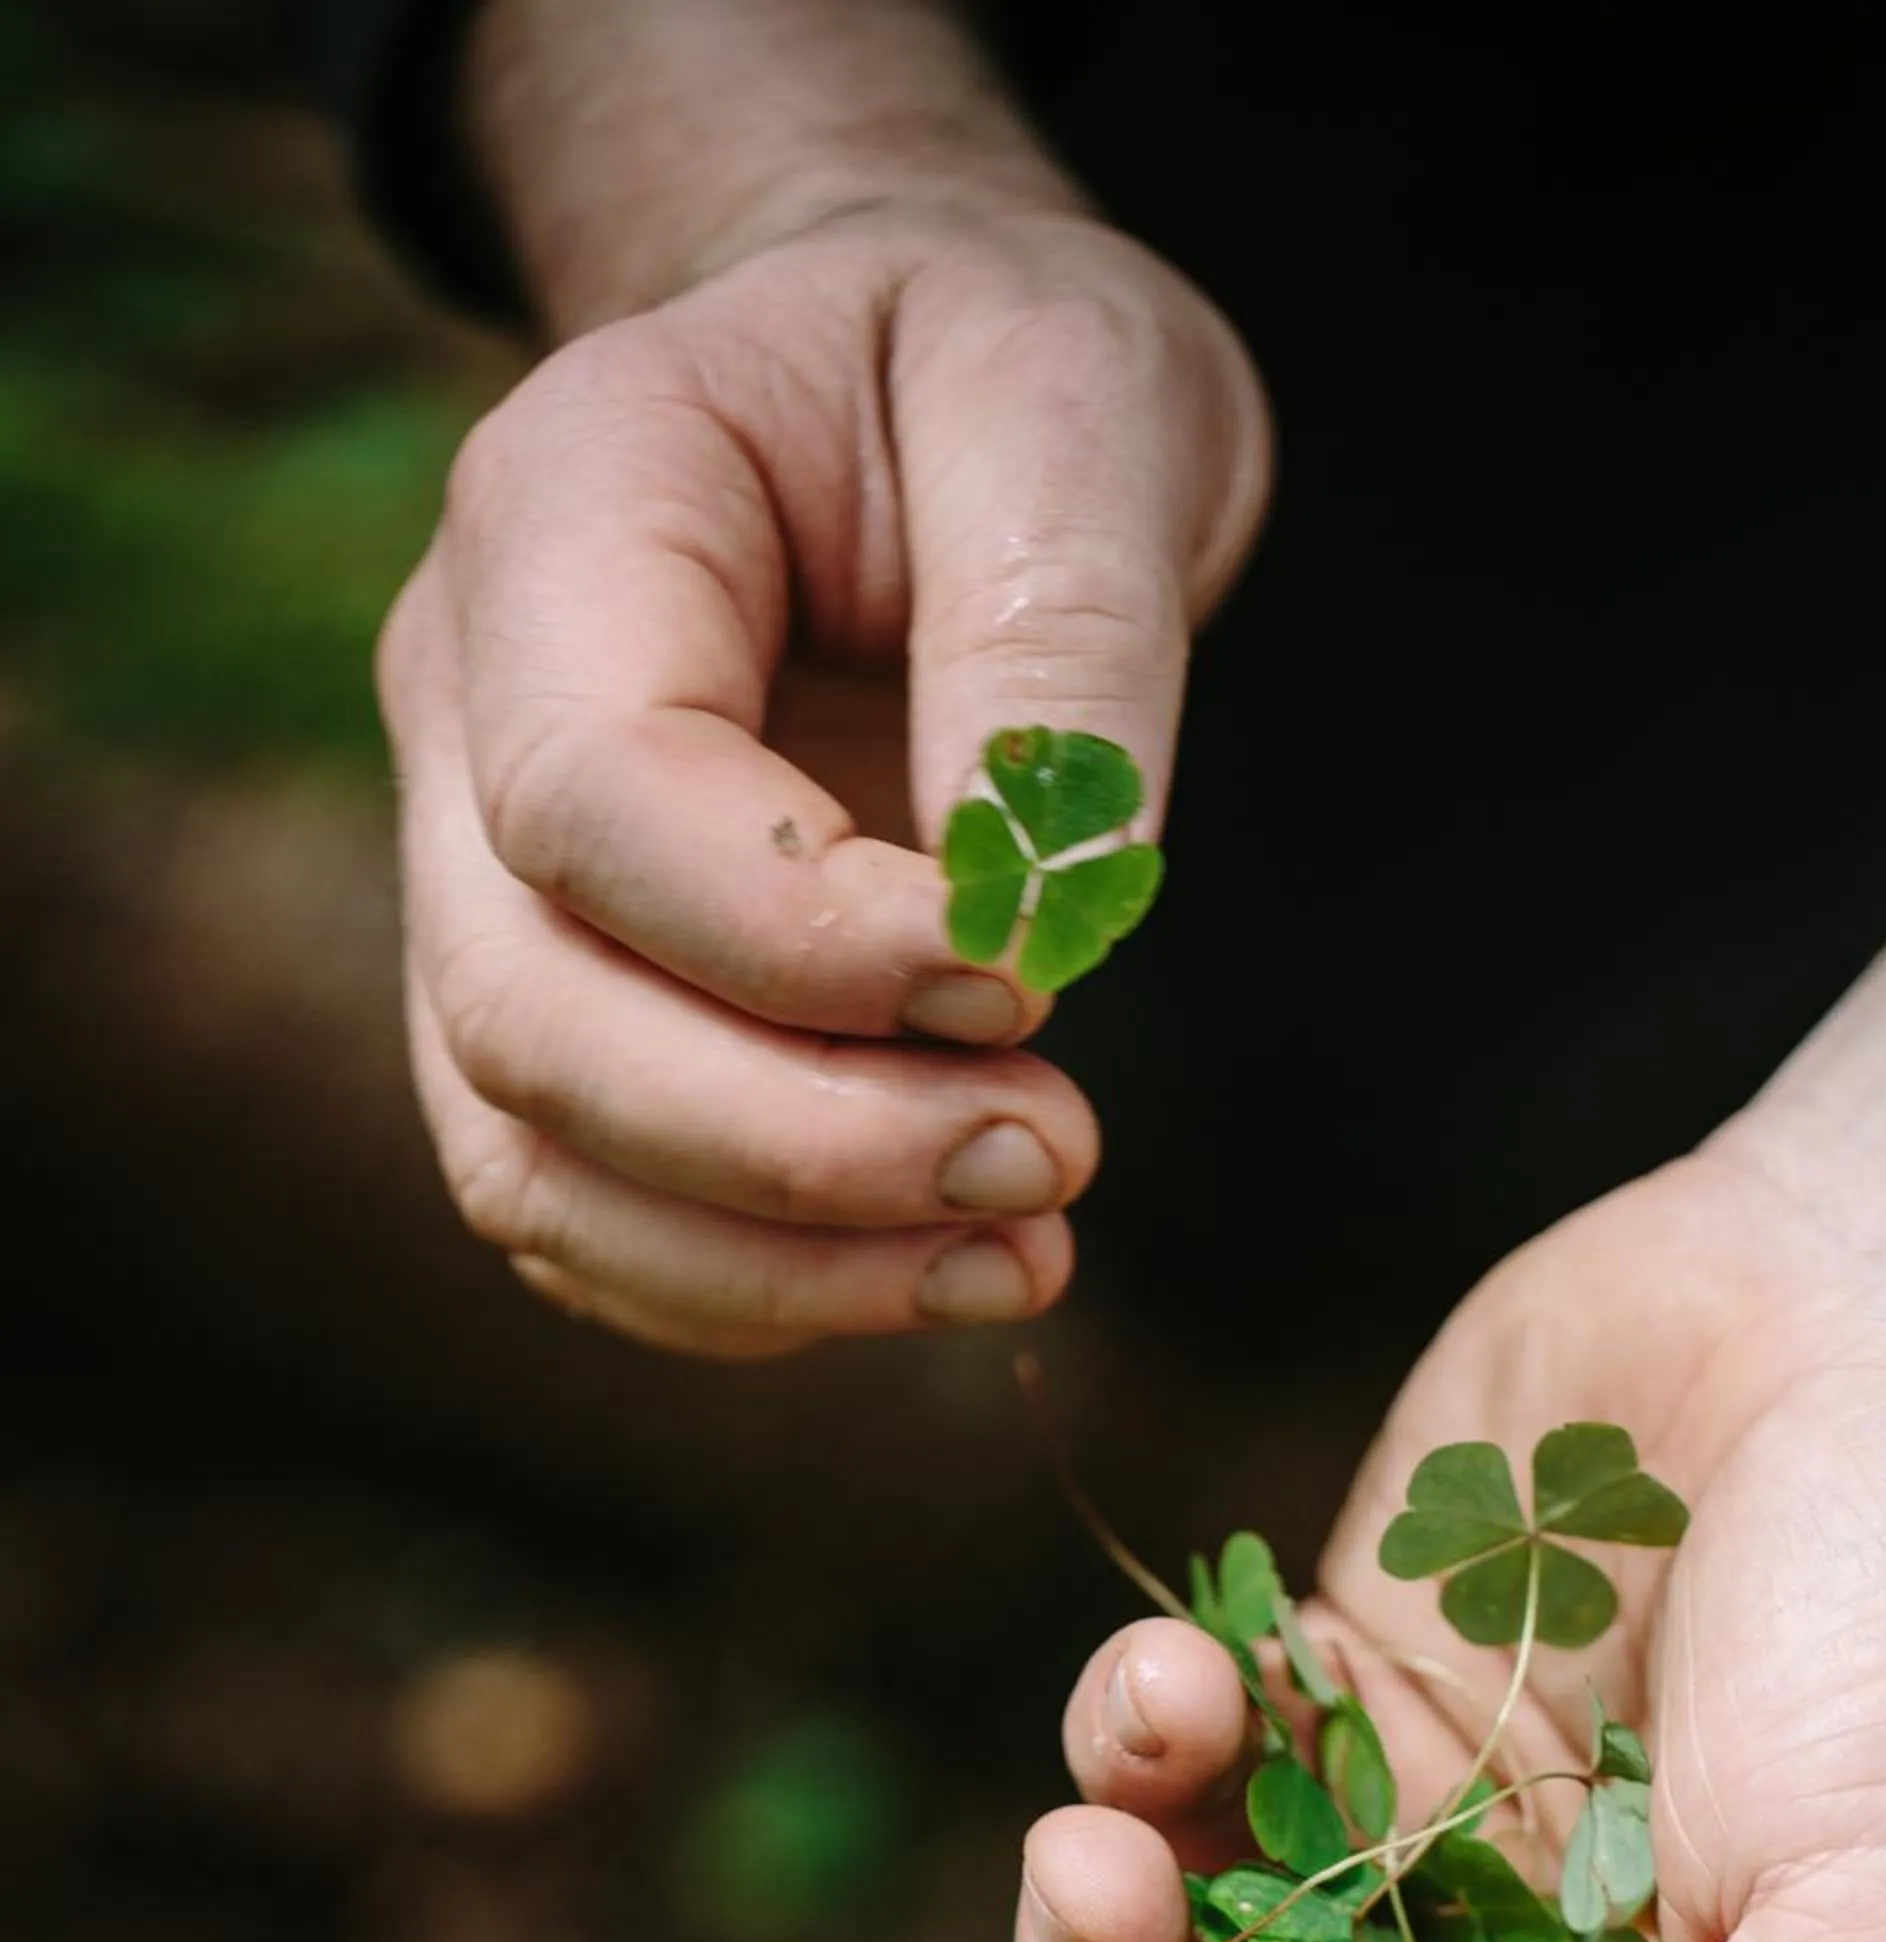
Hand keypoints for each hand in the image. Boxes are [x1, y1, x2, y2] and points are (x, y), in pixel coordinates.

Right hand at [377, 0, 1266, 1357]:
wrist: (918, 400)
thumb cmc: (992, 372)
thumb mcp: (1079, 403)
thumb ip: (1059, 635)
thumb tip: (1043, 916)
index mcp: (559, 513)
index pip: (593, 796)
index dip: (800, 943)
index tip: (1033, 979)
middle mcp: (466, 705)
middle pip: (532, 1014)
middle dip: (799, 1144)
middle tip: (1054, 1158)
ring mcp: (483, 869)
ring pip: (530, 1151)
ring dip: (776, 1259)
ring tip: (1026, 1256)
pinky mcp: (564, 998)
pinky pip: (587, 1208)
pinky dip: (752, 1286)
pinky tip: (942, 1269)